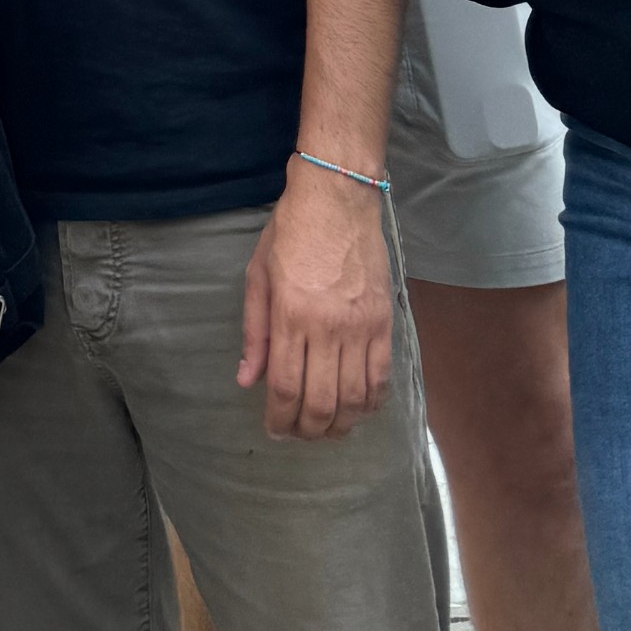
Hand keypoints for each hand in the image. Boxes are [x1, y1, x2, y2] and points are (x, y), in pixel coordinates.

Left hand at [238, 159, 394, 437]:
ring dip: (339, 425)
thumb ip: (253, 331)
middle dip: (306, 430)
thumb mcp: (258, 274)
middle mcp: (326, 327)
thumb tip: (245, 380)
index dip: (278, 418)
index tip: (273, 429)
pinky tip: (358, 410)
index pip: (284, 386)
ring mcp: (360, 327)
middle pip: (320, 402)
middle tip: (297, 434)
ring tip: (326, 430)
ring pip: (353, 399)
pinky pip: (381, 377)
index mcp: (290, 315)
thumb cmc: (290, 231)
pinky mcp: (384, 322)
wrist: (338, 196)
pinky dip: (371, 403)